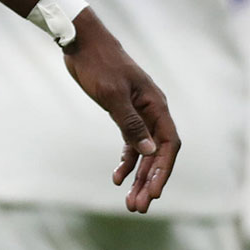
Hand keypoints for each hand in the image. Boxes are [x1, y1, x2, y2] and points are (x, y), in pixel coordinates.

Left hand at [60, 10, 179, 212]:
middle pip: (156, 154)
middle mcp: (152, 111)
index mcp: (156, 106)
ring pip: (143, 152)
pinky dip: (125, 161)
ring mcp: (138, 113)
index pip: (168, 146)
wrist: (81, 42)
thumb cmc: (99, 64)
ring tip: (130, 202)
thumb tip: (149, 152)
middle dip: (149, 181)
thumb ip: (131, 124)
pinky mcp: (122, 113)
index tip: (153, 193)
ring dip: (138, 176)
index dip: (163, 171)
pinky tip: (117, 178)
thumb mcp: (112, 95)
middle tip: (138, 207)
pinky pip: (130, 143)